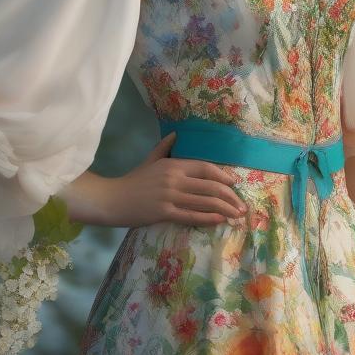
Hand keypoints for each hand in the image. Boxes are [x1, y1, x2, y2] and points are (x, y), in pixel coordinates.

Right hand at [106, 132, 249, 227]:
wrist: (112, 199)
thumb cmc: (133, 181)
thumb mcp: (150, 160)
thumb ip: (164, 147)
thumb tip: (176, 133)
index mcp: (173, 165)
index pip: (205, 167)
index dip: (223, 176)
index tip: (234, 184)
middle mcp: (174, 179)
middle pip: (210, 186)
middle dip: (230, 196)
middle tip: (242, 206)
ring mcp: (170, 196)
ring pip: (204, 202)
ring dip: (225, 209)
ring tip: (236, 215)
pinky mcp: (164, 212)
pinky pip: (192, 216)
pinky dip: (208, 218)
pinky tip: (219, 221)